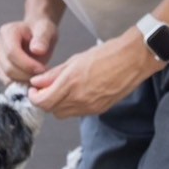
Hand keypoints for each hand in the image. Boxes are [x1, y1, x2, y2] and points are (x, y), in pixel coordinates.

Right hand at [0, 17, 57, 84]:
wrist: (37, 35)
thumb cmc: (41, 31)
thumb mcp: (46, 30)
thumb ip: (42, 38)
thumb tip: (37, 50)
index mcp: (7, 32)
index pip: (12, 53)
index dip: (27, 64)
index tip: (42, 69)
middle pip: (8, 68)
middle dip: (27, 75)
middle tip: (43, 75)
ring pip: (7, 78)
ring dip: (25, 81)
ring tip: (39, 76)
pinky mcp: (0, 70)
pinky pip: (8, 82)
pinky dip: (21, 84)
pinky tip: (33, 79)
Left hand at [29, 29, 161, 117]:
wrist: (134, 59)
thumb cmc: (108, 54)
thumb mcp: (76, 59)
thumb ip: (54, 73)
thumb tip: (37, 82)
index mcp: (71, 83)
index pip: (43, 102)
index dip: (34, 97)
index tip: (34, 89)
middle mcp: (80, 98)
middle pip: (51, 110)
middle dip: (45, 101)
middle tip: (46, 89)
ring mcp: (91, 107)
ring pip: (64, 114)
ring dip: (58, 105)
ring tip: (62, 90)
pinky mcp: (100, 110)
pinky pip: (78, 113)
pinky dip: (72, 106)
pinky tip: (77, 92)